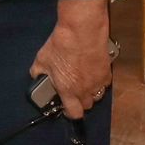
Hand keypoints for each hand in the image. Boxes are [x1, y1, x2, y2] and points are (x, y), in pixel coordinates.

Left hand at [31, 5, 111, 120]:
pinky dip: (99, 81)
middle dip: (80, 101)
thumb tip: (37, 76)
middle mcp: (86, 90)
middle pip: (87, 105)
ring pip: (97, 95)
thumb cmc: (61, 46)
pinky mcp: (108, 71)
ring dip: (90, 93)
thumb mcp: (42, 59)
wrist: (83, 31)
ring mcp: (99, 81)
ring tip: (82, 82)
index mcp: (68, 90)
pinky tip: (92, 72)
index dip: (70, 113)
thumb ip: (38, 72)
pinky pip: (104, 83)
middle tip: (72, 91)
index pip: (74, 113)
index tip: (66, 107)